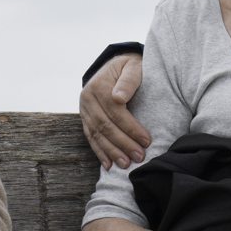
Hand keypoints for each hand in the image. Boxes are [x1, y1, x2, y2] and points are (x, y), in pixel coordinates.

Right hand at [82, 54, 149, 168]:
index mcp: (99, 85)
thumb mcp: (132, 67)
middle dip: (123, 143)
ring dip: (111, 152)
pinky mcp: (84, 118)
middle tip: (139, 156)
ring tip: (125, 164)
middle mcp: (87, 98)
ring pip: (96, 134)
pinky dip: (99, 152)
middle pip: (105, 125)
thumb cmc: (129, 67)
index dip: (130, 128)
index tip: (146, 140)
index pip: (115, 111)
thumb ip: (128, 80)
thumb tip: (119, 98)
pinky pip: (90, 137)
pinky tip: (108, 165)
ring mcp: (84, 109)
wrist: (115, 65)